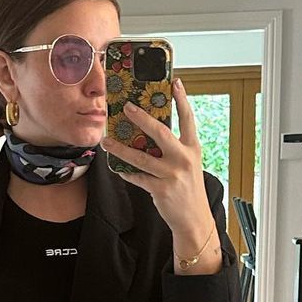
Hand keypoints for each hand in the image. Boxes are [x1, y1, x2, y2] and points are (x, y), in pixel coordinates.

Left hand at [99, 79, 212, 239]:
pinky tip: (116, 168)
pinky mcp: (161, 190)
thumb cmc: (189, 190)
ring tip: (107, 141)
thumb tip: (151, 134)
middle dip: (141, 118)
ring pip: (141, 157)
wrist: (194, 220)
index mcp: (192, 149)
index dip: (182, 100)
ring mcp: (172, 175)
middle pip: (160, 132)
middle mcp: (183, 159)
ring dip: (121, 149)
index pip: (187, 119)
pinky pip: (138, 178)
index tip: (176, 82)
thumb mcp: (189, 165)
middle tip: (127, 108)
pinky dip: (126, 172)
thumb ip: (174, 149)